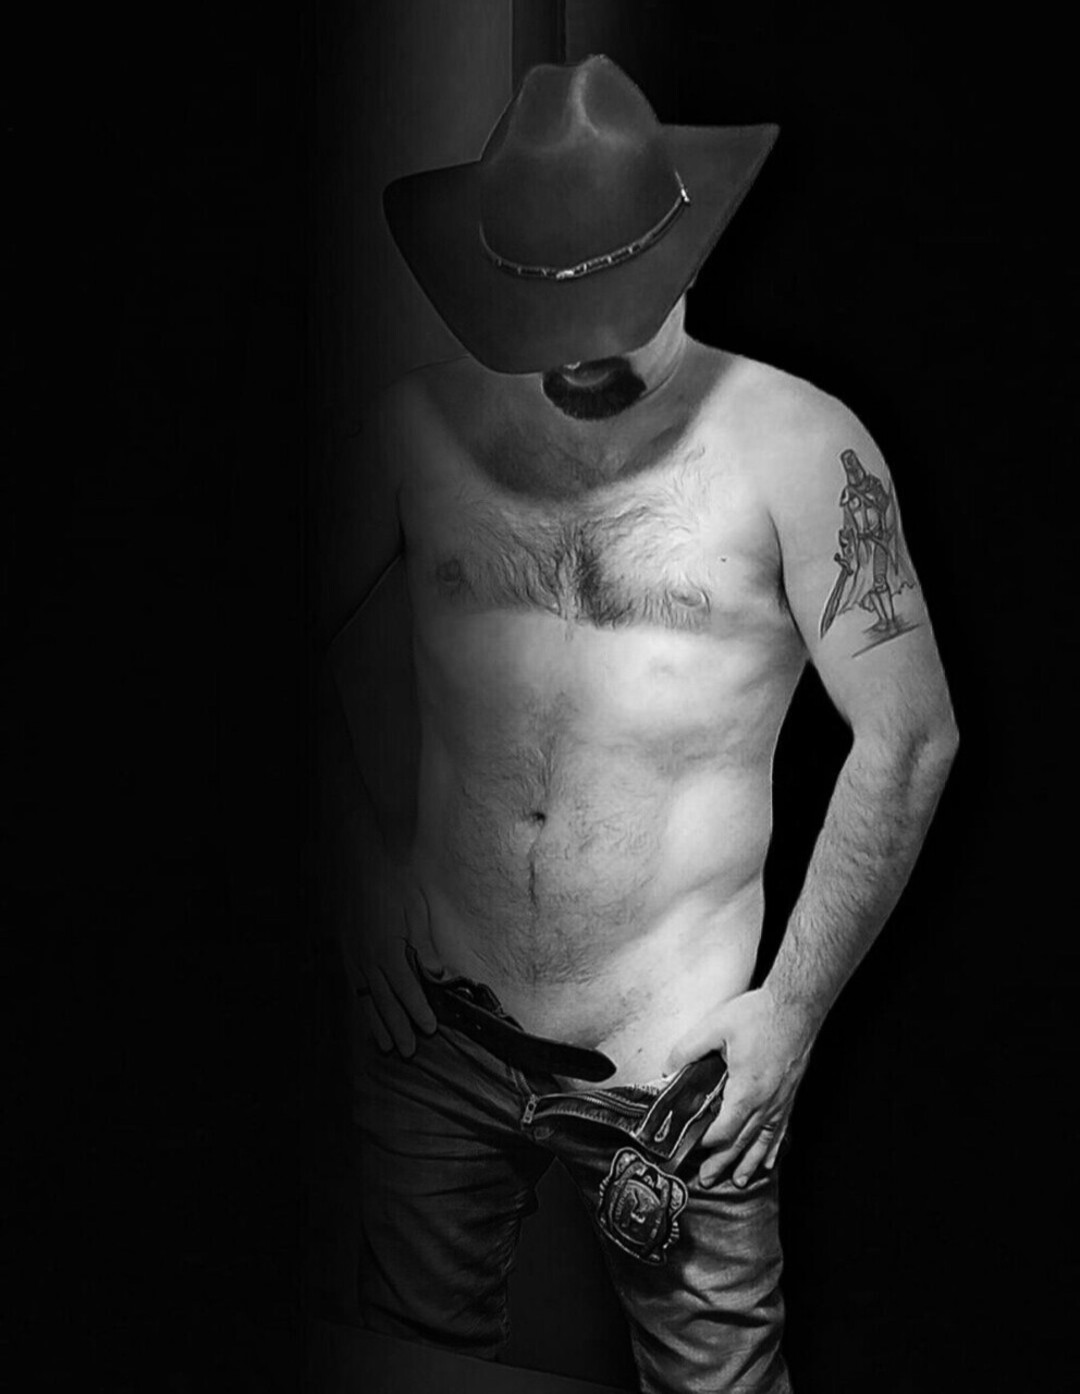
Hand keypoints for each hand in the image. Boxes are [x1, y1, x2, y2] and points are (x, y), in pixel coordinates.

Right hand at [345, 865, 444, 1056]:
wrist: (356, 872)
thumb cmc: (391, 888)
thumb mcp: (414, 908)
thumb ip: (424, 942)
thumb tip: (437, 972)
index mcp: (389, 946)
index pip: (407, 985)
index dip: (418, 1008)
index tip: (429, 1027)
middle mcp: (370, 959)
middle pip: (387, 1000)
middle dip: (399, 1026)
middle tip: (410, 1051)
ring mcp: (356, 960)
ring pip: (369, 1000)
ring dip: (380, 1025)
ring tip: (389, 1047)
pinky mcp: (349, 959)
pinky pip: (356, 991)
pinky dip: (365, 1011)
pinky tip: (372, 1026)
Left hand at [665, 986, 817, 1188]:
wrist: (797, 1006)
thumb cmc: (761, 1014)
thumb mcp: (716, 1027)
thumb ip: (688, 1050)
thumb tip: (668, 1068)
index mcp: (746, 1090)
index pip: (723, 1130)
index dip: (706, 1142)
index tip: (691, 1147)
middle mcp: (766, 1103)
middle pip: (741, 1142)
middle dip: (723, 1163)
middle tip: (708, 1180)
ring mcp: (781, 1101)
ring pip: (762, 1142)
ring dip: (747, 1163)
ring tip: (737, 1181)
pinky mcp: (789, 1095)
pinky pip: (780, 1130)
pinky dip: (772, 1149)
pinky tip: (768, 1161)